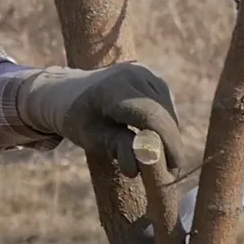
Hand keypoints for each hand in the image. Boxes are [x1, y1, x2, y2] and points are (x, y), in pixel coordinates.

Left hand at [16, 62, 197, 176]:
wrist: (69, 92)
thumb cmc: (79, 120)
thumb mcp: (91, 137)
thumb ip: (117, 147)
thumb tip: (140, 165)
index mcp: (113, 89)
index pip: (151, 116)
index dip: (167, 143)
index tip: (174, 169)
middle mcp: (134, 75)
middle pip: (163, 113)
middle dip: (171, 144)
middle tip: (171, 170)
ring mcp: (146, 73)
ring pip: (169, 110)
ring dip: (169, 135)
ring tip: (161, 157)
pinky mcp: (153, 76)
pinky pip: (166, 104)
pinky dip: (165, 124)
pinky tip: (154, 138)